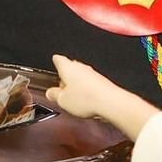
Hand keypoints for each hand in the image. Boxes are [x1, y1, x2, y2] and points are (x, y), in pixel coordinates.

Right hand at [46, 55, 161, 139]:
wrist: (110, 102)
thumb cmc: (87, 98)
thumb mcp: (62, 100)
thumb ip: (54, 95)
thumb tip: (51, 93)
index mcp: (68, 68)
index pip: (59, 60)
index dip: (56, 60)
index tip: (55, 60)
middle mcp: (81, 68)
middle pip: (70, 68)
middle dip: (65, 76)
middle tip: (60, 86)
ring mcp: (92, 74)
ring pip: (80, 76)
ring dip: (76, 84)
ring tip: (73, 97)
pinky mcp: (101, 82)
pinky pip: (90, 83)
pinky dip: (86, 89)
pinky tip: (85, 100)